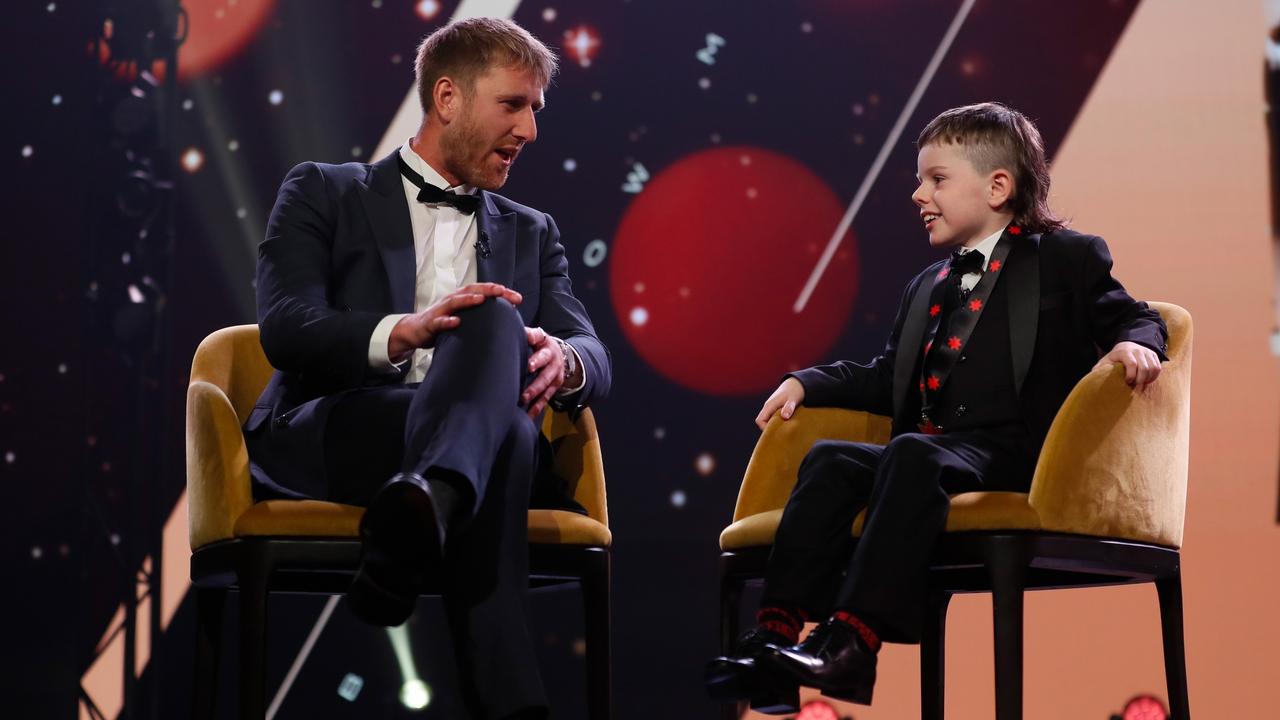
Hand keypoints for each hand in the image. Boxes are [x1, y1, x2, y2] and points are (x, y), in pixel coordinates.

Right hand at [388, 283, 521, 360]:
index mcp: (463, 298)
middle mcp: (453, 300)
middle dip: (489, 290)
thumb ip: (481, 317)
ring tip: (482, 299)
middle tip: (504, 292)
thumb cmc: (444, 323)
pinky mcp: (431, 323)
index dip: (501, 293)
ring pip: (455, 302)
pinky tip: (457, 322)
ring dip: (468, 300)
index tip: (518, 298)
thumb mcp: (465, 318)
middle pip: (472, 291)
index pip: (484, 291)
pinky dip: (447, 321)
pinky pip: (439, 322)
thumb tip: (507, 322)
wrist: (415, 331)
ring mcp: (441, 310)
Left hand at [521, 326, 564, 418]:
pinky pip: (546, 398)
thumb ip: (522, 333)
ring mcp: (555, 373)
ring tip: (523, 398)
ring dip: (535, 390)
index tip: (526, 338)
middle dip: (536, 365)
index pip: (537, 336)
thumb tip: (500, 323)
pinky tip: (528, 414)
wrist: (560, 356)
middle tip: (527, 369)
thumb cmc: (538, 346)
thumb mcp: (534, 336)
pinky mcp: (555, 386)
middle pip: (545, 361)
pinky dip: (537, 407)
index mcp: (544, 341)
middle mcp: (552, 356)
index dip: (532, 337)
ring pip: (546, 382)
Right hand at [755, 377, 804, 429]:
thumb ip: (789, 408)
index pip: (760, 420)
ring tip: (785, 429)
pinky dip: (779, 422)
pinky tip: (787, 425)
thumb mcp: (793, 399)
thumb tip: (784, 417)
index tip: (776, 432)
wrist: (797, 383)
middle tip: (782, 433)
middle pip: (763, 422)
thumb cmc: (795, 391)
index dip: (765, 428)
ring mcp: (772, 408)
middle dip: (770, 429)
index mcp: (769, 405)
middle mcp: (768, 407)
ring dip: (775, 425)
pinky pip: (774, 418)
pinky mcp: (777, 409)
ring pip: (769, 420)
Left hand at [1092, 341, 1160, 390]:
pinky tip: (1146, 381)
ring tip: (1140, 384)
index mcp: (1124, 351)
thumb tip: (1093, 378)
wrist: (1126, 347)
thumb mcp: (1105, 362)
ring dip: (1148, 379)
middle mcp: (1137, 350)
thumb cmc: (1114, 359)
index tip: (1127, 382)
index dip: (1131, 376)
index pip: (1132, 364)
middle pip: (1144, 368)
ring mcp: (1147, 352)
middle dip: (1140, 380)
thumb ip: (1100, 369)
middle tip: (1135, 386)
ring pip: (1154, 368)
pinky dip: (1153, 377)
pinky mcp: (1154, 355)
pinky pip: (1158, 368)